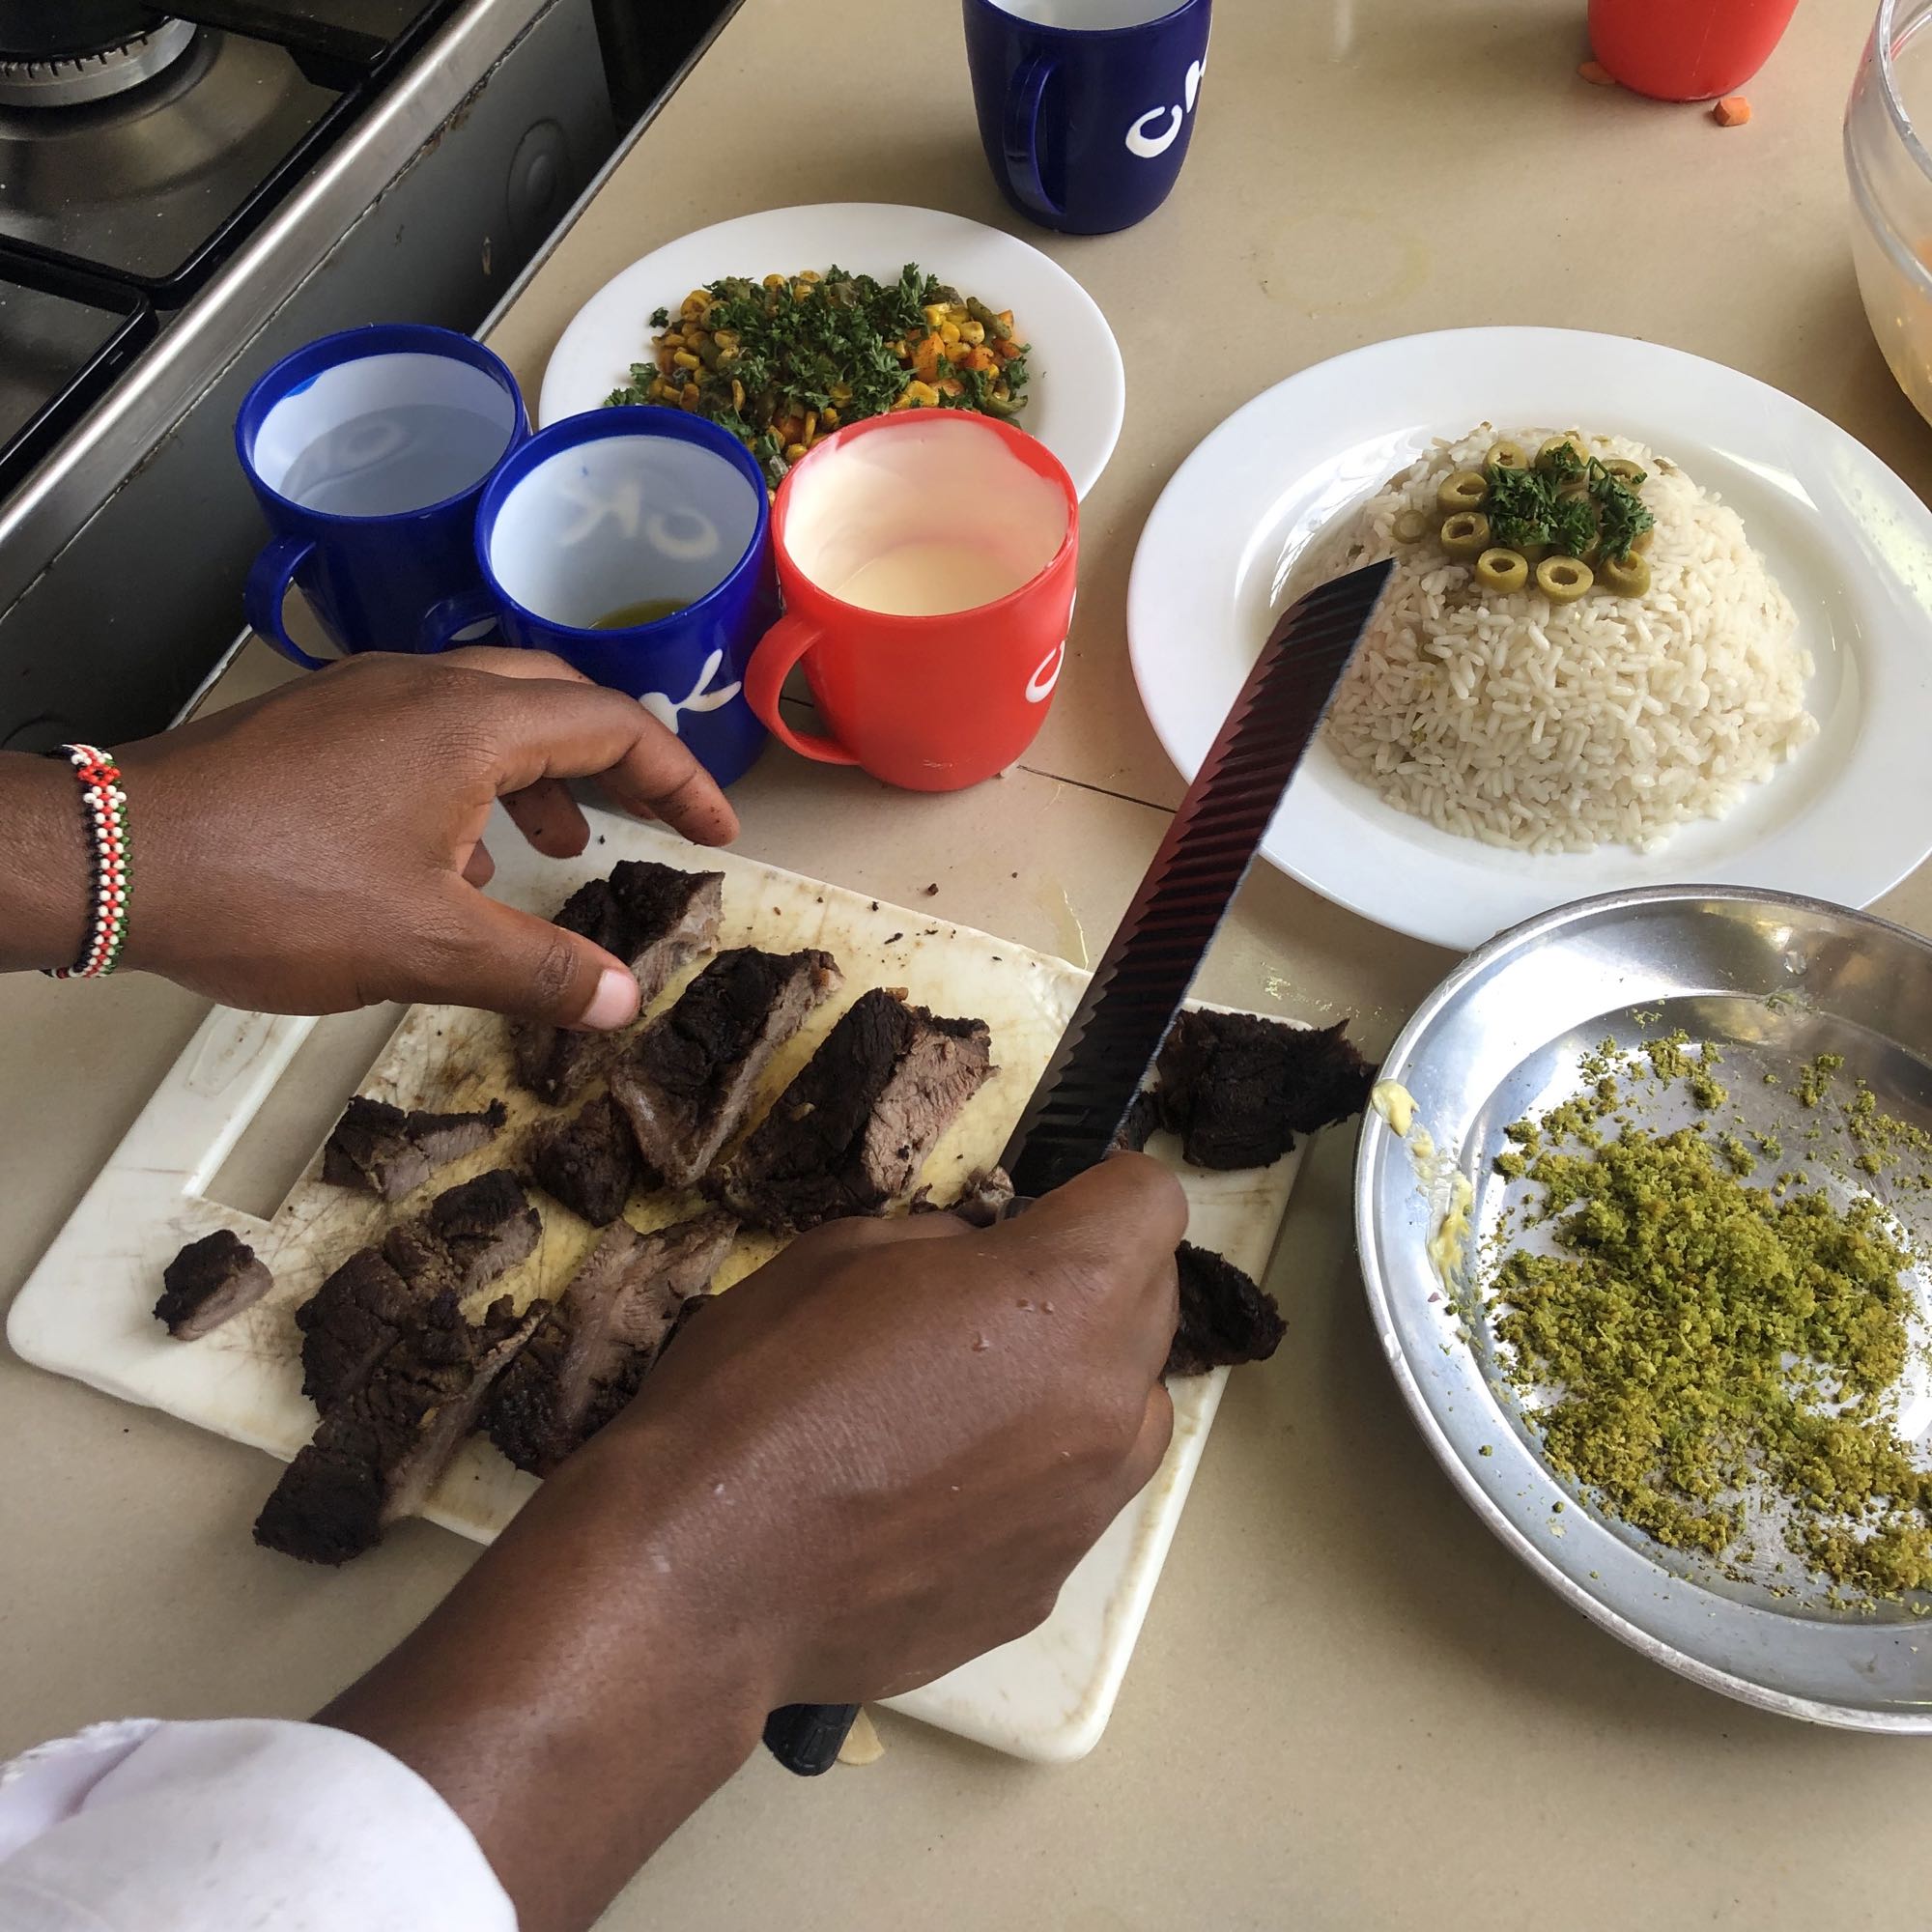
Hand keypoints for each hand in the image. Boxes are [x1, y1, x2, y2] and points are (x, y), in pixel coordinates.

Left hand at [108, 649, 735, 1023]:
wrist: (111, 858)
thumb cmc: (274, 890)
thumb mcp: (425, 946)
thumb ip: (536, 970)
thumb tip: (621, 1002)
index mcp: (470, 725)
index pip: (612, 728)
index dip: (679, 780)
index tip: (716, 830)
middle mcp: (423, 689)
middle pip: (556, 699)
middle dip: (617, 761)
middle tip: (652, 819)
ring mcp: (361, 698)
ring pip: (486, 713)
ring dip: (538, 774)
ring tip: (553, 852)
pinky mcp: (314, 724)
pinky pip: (423, 733)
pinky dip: (468, 783)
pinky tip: (448, 864)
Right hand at [322, 1155, 1185, 1931]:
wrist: (700, 1577)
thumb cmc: (758, 1387)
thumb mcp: (841, 1252)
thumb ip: (951, 1244)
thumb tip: (989, 1259)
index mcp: (1068, 1293)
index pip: (1152, 1201)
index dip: (1098, 1190)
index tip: (1045, 1207)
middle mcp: (1109, 1400)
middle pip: (1152, 1305)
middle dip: (1089, 1284)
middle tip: (985, 1303)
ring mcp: (1087, 1507)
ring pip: (1126, 1413)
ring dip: (1074, 1387)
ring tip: (966, 1407)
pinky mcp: (1047, 1587)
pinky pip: (1069, 1501)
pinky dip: (1028, 1482)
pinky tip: (931, 1498)